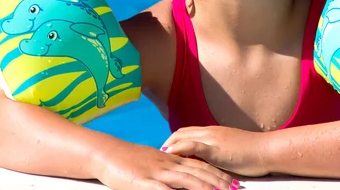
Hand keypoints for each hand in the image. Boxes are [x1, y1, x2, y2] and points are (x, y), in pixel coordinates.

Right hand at [92, 139, 236, 189]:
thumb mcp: (152, 162)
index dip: (216, 173)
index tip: (230, 181)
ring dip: (204, 188)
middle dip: (217, 183)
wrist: (106, 153)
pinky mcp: (143, 182)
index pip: (200, 165)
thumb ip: (168, 168)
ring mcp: (157, 172)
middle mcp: (168, 164)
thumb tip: (181, 175)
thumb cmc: (128, 159)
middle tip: (233, 189)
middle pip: (198, 173)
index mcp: (171, 159)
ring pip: (186, 180)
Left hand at [162, 126, 268, 176]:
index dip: (175, 141)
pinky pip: (191, 145)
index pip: (187, 132)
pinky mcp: (215, 147)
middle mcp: (210, 132)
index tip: (167, 152)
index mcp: (213, 133)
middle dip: (168, 143)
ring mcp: (212, 138)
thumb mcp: (231, 152)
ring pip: (183, 136)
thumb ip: (218, 154)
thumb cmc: (254, 155)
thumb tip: (207, 164)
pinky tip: (169, 156)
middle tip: (159, 157)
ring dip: (169, 146)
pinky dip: (177, 149)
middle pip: (181, 132)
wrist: (267, 150)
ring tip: (159, 158)